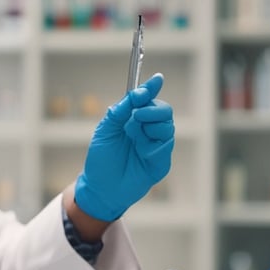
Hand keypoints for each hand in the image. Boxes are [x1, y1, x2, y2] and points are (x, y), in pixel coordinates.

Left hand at [74, 73, 174, 221]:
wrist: (101, 189)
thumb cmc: (101, 162)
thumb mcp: (105, 132)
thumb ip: (119, 112)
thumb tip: (134, 94)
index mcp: (132, 120)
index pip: (147, 99)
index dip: (152, 88)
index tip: (157, 79)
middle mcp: (146, 130)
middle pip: (163, 109)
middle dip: (153, 108)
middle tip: (137, 114)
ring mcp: (155, 145)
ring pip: (168, 125)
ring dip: (154, 124)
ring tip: (138, 133)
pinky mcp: (160, 161)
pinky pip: (166, 146)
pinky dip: (155, 145)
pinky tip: (143, 151)